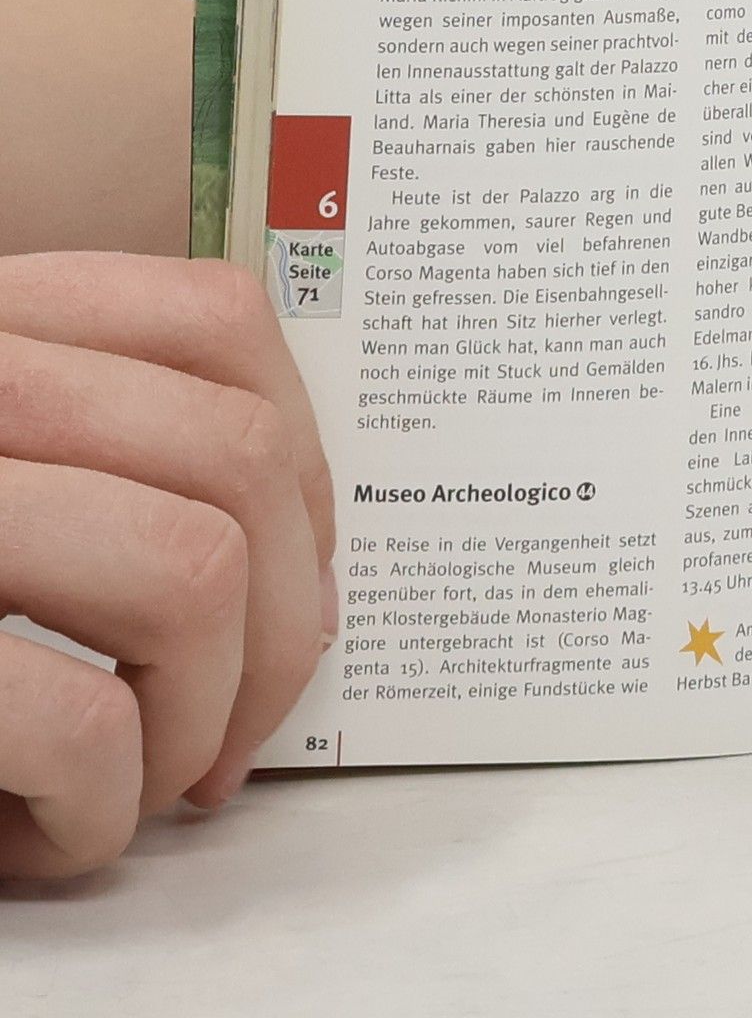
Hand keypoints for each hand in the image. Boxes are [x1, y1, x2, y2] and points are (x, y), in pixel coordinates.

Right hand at [0, 253, 333, 876]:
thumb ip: (93, 453)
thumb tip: (294, 559)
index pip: (214, 322)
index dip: (298, 460)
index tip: (294, 577)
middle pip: (230, 457)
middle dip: (282, 619)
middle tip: (239, 724)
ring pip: (186, 572)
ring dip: (202, 713)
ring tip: (146, 778)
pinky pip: (78, 722)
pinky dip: (98, 808)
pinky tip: (44, 837)